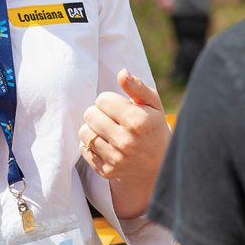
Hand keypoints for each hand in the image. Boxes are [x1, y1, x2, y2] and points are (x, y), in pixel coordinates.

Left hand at [79, 69, 169, 183]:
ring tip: (106, 129)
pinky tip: (105, 144)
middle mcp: (126, 141)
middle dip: (99, 112)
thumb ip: (136, 86)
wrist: (159, 165)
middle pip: (90, 114)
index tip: (119, 107)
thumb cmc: (153, 127)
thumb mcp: (153, 104)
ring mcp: (116, 159)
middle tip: (112, 118)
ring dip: (92, 128)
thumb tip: (122, 73)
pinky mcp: (107, 171)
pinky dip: (90, 144)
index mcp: (138, 121)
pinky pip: (84, 149)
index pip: (102, 99)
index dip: (109, 100)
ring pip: (84, 132)